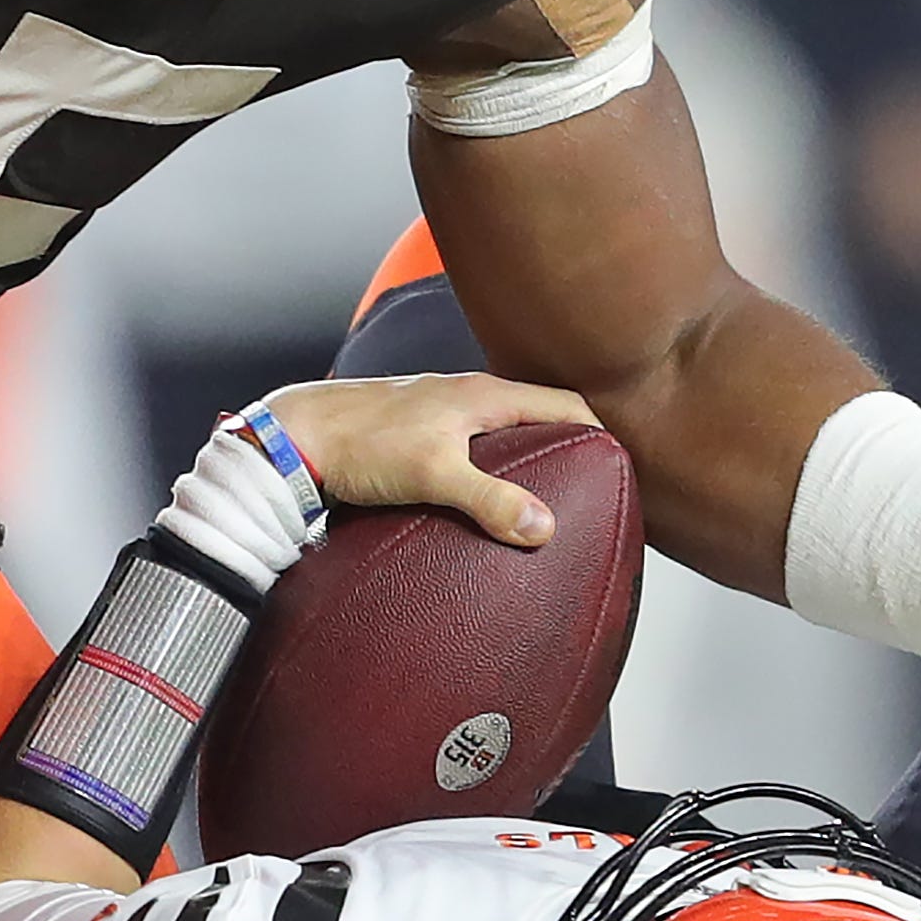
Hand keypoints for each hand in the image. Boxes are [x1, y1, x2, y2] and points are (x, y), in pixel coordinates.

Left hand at [263, 372, 599, 547]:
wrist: (294, 436)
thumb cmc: (359, 443)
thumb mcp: (432, 473)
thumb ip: (490, 500)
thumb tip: (546, 527)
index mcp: (482, 394)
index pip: (565, 405)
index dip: (601, 434)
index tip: (626, 468)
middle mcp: (466, 396)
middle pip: (538, 418)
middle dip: (570, 449)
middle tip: (598, 488)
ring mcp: (440, 414)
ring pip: (502, 435)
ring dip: (527, 462)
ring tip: (550, 503)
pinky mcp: (416, 436)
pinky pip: (472, 451)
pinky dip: (491, 473)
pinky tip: (486, 506)